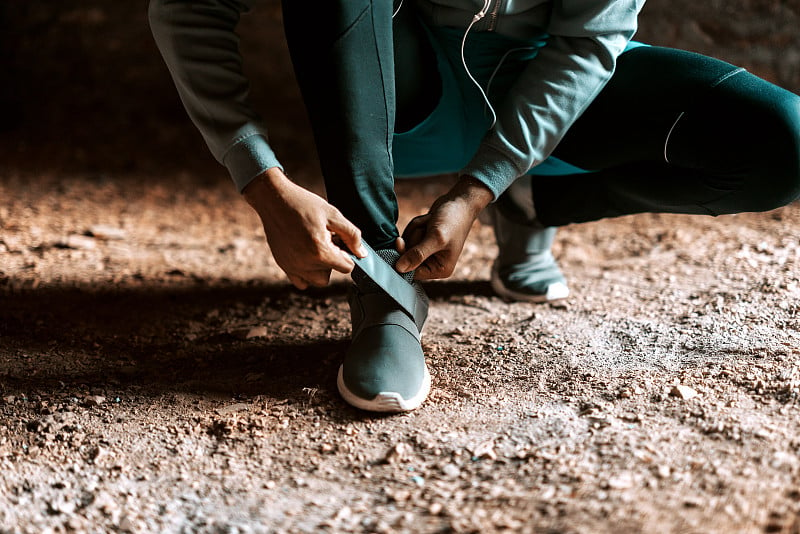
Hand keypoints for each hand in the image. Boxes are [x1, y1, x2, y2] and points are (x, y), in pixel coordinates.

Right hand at [242, 167, 366, 288]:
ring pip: (316, 280)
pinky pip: (301, 281)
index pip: (347, 267)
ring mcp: (292, 267)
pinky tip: (306, 255)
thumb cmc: (304, 204)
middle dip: (333, 262)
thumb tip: (361, 253)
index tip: (339, 240)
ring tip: (315, 246)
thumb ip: (352, 235)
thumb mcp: (333, 214)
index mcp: (320, 252)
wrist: (274, 199)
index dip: (347, 254)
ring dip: (320, 268)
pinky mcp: (283, 265)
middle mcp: (305, 264)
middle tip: (327, 241)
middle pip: (331, 275)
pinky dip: (306, 273)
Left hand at [396, 176, 492, 279]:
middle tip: (429, 227)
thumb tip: (399, 268)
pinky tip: (427, 220)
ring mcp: (426, 251)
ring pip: (406, 244)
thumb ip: (418, 254)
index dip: (403, 258)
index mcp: (440, 269)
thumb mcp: (436, 238)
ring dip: (415, 229)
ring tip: (430, 222)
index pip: (412, 273)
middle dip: (414, 237)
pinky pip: (408, 235)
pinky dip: (415, 225)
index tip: (400, 241)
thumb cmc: (453, 220)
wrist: (459, 201)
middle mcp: (433, 263)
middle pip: (407, 257)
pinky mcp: (422, 240)